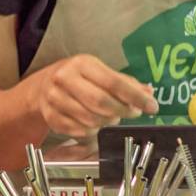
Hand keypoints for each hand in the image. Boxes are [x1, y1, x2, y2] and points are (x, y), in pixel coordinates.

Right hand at [30, 54, 157, 138]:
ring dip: (108, 123)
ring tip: (111, 117)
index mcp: (82, 63)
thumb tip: (149, 92)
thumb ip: (125, 83)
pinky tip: (95, 124)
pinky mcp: (51, 117)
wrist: (43, 87)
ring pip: (91, 120)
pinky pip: (79, 131)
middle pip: (102, 103)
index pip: (114, 82)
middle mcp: (65, 78)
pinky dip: (93, 132)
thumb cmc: (79, 78)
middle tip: (133, 113)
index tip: (152, 106)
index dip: (136, 97)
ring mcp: (55, 99)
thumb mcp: (100, 72)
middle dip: (122, 111)